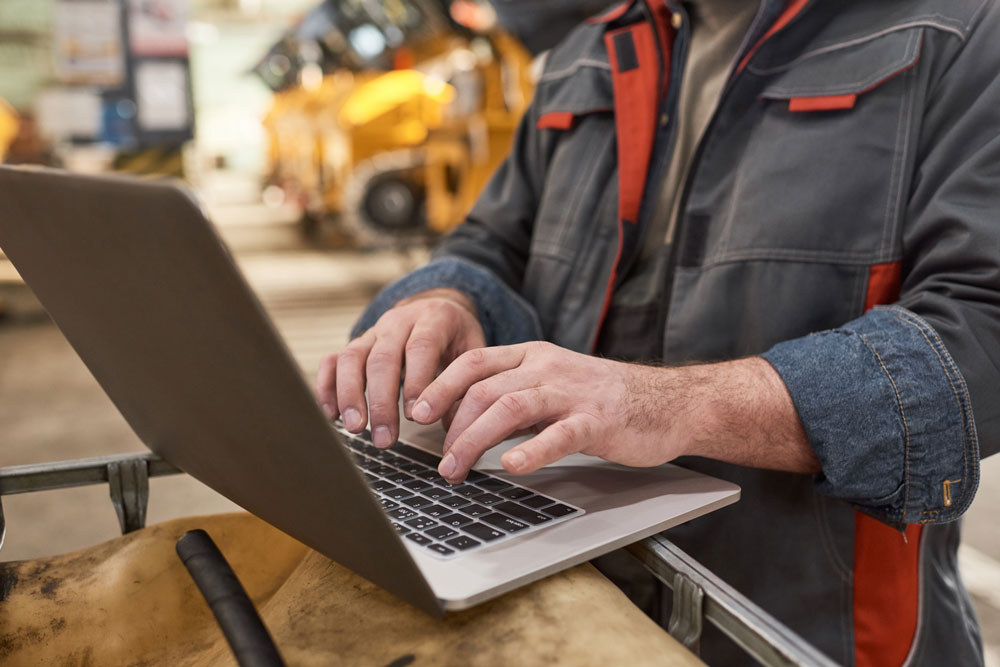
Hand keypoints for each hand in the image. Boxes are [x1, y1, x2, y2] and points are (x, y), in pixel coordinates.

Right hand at [316, 288, 485, 447]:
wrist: (438, 309)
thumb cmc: (457, 338)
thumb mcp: (473, 352)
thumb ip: (465, 385)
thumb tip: (457, 429)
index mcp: (433, 319)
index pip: (421, 348)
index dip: (416, 382)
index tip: (415, 417)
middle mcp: (398, 322)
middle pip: (383, 358)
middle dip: (381, 402)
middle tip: (385, 438)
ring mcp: (373, 332)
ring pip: (352, 357)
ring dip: (350, 396)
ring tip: (355, 429)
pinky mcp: (355, 344)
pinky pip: (333, 361)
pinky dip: (328, 387)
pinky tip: (332, 416)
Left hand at [410, 342, 682, 482]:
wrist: (668, 402)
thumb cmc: (606, 399)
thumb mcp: (553, 385)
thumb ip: (515, 395)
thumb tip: (466, 421)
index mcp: (534, 355)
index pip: (474, 362)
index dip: (440, 385)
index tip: (417, 413)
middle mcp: (548, 367)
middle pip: (484, 388)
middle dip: (452, 426)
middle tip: (439, 460)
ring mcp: (572, 392)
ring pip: (510, 407)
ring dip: (475, 439)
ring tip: (457, 468)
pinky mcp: (598, 420)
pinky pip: (558, 433)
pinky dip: (531, 451)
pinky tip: (512, 467)